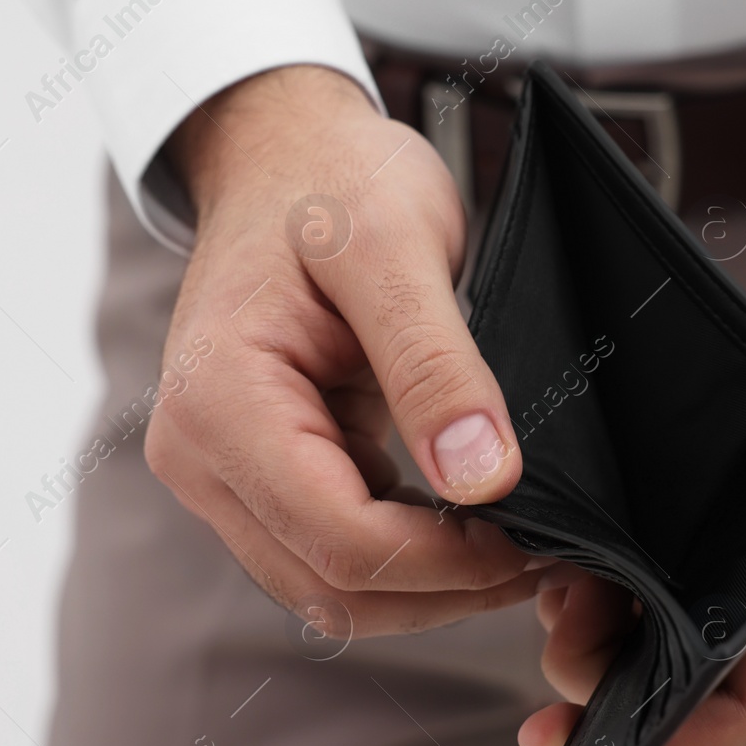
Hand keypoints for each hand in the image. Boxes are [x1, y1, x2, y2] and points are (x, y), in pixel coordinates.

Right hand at [145, 65, 544, 636]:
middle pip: (335, 586)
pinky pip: (332, 554)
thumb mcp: (395, 248)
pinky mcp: (257, 479)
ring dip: (429, 584)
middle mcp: (200, 458)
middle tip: (546, 549)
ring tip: (517, 539)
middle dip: (447, 586)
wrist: (283, 157)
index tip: (536, 535)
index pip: (342, 541)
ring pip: (333, 589)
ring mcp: (222, 476)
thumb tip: (482, 480)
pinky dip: (407, 555)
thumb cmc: (331, 181)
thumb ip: (434, 366)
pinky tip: (470, 520)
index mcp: (220, 405)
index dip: (449, 561)